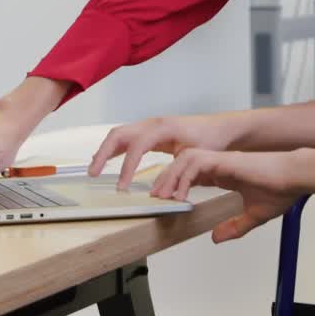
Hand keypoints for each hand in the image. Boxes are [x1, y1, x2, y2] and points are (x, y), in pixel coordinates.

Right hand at [89, 115, 240, 189]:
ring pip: (119, 135)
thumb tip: (162, 191)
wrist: (220, 128)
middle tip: (94, 173)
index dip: (126, 168)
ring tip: (94, 169)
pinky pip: (127, 138)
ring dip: (105, 151)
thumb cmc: (210, 140)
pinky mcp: (150, 132)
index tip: (121, 187)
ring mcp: (150, 126)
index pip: (136, 147)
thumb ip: (176, 170)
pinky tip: (107, 160)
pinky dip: (114, 149)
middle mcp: (152, 124)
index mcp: (162, 128)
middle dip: (103, 154)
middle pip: (118, 135)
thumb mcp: (194, 156)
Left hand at [149, 148, 301, 242]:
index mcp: (227, 173)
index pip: (194, 173)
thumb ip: (235, 227)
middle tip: (157, 198)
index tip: (170, 201)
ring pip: (185, 159)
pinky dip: (183, 177)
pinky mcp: (225, 160)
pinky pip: (196, 163)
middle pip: (184, 164)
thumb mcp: (255, 216)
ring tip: (163, 196)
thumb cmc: (282, 190)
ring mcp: (222, 160)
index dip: (179, 184)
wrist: (296, 177)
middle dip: (167, 179)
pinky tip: (180, 194)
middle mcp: (221, 164)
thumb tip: (216, 238)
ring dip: (171, 176)